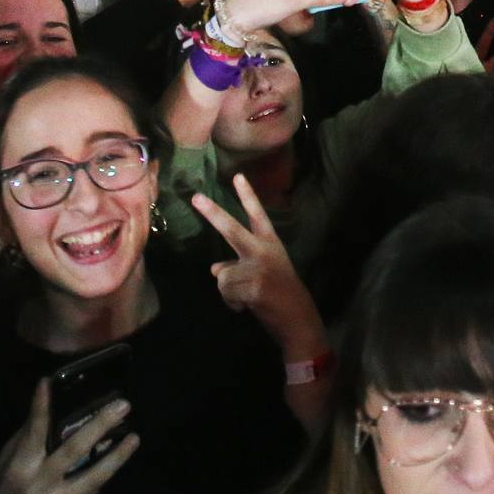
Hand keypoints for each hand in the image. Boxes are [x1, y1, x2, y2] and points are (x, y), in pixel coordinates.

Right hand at [0, 378, 137, 493]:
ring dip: (116, 456)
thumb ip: (24, 443)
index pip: (33, 433)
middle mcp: (37, 487)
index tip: (49, 382)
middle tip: (122, 406)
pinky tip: (114, 463)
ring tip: (134, 438)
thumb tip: (43, 412)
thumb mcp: (3, 468)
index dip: (41, 407)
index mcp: (18, 469)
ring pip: (93, 478)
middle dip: (100, 425)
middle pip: (74, 451)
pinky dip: (101, 479)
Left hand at [191, 174, 322, 345]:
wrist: (297, 317)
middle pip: (232, 229)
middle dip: (213, 213)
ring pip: (222, 275)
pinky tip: (246, 306)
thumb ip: (239, 264)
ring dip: (228, 292)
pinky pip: (226, 292)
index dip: (248, 196)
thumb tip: (215, 268)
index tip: (237, 176)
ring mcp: (259, 268)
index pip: (257, 215)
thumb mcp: (263, 271)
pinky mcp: (253, 287)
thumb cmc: (279, 293)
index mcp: (270, 243)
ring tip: (246, 298)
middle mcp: (264, 251)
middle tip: (195, 197)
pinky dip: (231, 303)